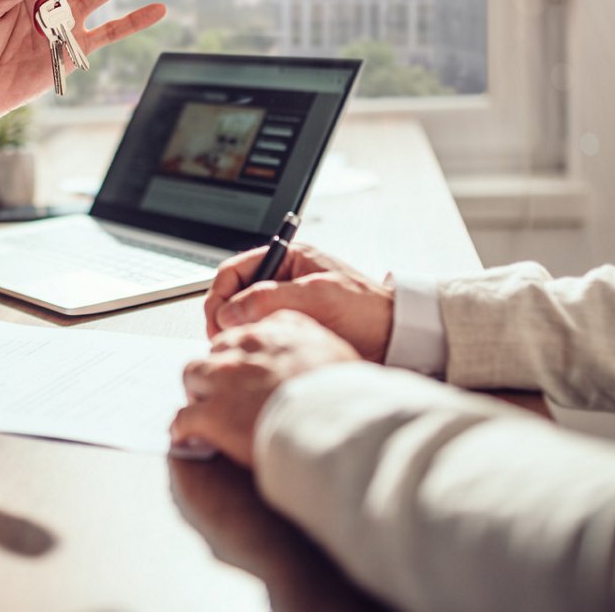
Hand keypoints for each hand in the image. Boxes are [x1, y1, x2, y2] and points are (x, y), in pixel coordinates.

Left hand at [171, 310, 358, 466]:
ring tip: (202, 411)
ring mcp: (224, 379)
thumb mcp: (334, 350)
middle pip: (213, 352)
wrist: (334, 426)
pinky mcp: (211, 413)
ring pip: (192, 375)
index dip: (240, 355)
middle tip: (222, 393)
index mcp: (274, 332)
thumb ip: (310, 341)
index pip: (242, 334)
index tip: (242, 370)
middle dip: (216, 371)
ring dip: (197, 393)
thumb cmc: (341, 396)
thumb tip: (304, 350)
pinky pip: (183, 418)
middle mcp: (244, 348)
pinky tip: (188, 437)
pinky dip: (183, 428)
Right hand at [203, 243, 394, 362]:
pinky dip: (254, 344)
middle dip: (225, 317)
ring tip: (244, 348)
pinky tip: (260, 355)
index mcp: (287, 259)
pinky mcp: (291, 329)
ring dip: (238, 333)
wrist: (397, 337)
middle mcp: (282, 280)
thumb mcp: (317, 296)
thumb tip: (229, 312)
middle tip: (225, 340)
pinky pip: (259, 335)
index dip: (219, 295)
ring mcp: (285, 305)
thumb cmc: (367, 308)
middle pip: (233, 295)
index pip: (234, 270)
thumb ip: (270, 298)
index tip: (216, 321)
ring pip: (243, 318)